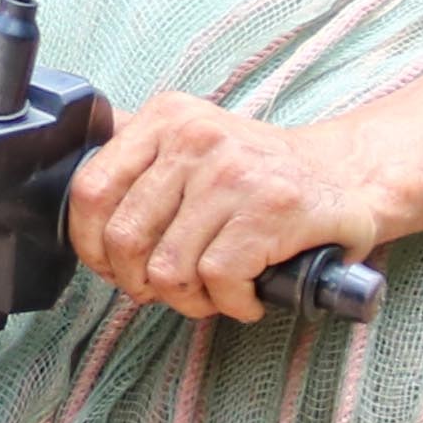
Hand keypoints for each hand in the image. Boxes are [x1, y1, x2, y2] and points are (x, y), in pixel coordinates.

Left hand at [64, 92, 385, 321]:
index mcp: (167, 119)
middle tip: (168, 288)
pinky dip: (231, 304)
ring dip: (190, 299)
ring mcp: (232, 174)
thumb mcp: (193, 145)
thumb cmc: (261, 177)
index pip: (90, 189)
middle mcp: (195, 139)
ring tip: (215, 291)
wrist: (348, 178)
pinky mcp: (269, 211)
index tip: (111, 266)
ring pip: (168, 269)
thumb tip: (74, 192)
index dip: (91, 245)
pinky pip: (217, 281)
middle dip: (140, 282)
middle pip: (124, 238)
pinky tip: (248, 294)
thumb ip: (139, 159)